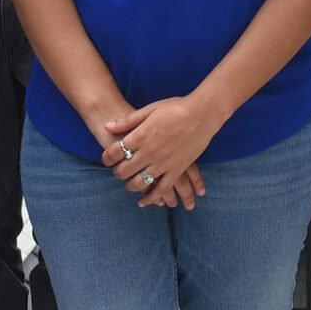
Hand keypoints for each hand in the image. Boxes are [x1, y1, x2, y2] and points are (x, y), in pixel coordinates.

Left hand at [101, 97, 219, 204]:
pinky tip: (144, 202)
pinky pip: (162, 189)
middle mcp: (150, 151)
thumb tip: (108, 126)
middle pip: (124, 170)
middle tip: (118, 170)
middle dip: (117, 172)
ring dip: (130, 185)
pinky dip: (152, 198)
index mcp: (141, 135)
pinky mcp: (177, 169)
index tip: (107, 158)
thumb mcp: (150, 109)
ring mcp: (164, 162)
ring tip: (129, 183)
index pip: (115, 152)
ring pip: (140, 182)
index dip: (107, 157)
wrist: (203, 113)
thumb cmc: (176, 107)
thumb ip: (128, 120)